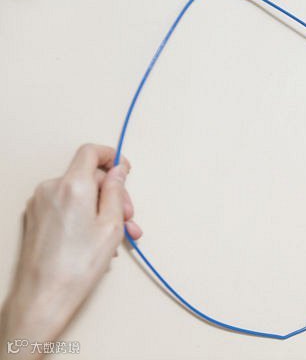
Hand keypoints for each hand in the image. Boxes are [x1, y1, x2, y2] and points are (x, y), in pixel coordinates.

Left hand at [1, 144, 141, 355]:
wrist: (44, 296)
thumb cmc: (77, 266)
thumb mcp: (111, 225)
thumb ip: (116, 191)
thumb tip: (117, 172)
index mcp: (72, 185)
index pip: (91, 152)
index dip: (111, 156)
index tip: (123, 168)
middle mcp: (51, 189)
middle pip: (88, 176)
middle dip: (113, 194)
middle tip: (128, 218)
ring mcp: (39, 203)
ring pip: (78, 194)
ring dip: (101, 209)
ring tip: (117, 236)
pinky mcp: (35, 218)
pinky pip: (65, 206)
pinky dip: (84, 216)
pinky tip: (96, 240)